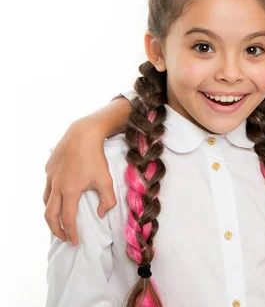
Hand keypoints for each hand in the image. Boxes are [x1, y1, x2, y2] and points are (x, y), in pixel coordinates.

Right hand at [44, 118, 116, 245]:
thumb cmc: (96, 157)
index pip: (68, 220)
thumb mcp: (106, 180)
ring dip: (51, 214)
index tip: (75, 242)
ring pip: (46, 201)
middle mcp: (56, 186)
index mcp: (70, 192)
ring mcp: (50, 177)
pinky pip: (47, 187)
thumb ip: (107, 200)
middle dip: (56, 230)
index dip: (71, 233)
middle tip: (64, 237)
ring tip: (59, 219)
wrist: (83, 134)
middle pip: (50, 215)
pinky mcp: (48, 168)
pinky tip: (59, 197)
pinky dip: (51, 197)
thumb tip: (100, 214)